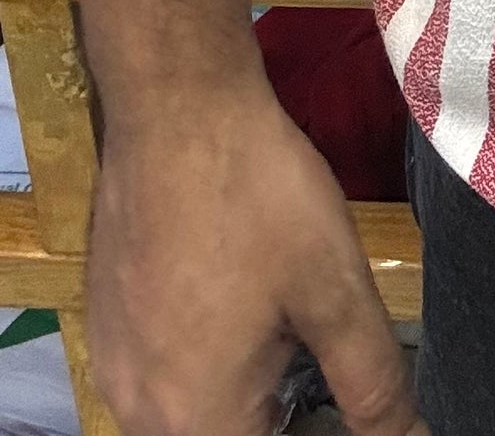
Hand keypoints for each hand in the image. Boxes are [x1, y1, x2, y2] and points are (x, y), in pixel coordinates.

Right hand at [86, 69, 427, 435]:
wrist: (175, 109)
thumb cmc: (258, 197)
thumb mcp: (334, 288)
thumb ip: (371, 382)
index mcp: (195, 419)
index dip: (310, 423)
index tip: (326, 373)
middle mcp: (138, 410)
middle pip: (224, 431)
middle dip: (274, 403)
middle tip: (308, 333)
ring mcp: (113, 363)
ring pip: (190, 403)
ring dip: (239, 377)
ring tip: (275, 304)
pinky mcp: (105, 319)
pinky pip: (160, 364)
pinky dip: (202, 346)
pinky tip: (232, 284)